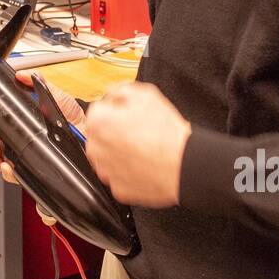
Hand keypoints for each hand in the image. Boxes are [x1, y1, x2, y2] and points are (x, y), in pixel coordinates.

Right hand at [0, 71, 87, 186]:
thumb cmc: (73, 118)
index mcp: (18, 125)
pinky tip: (8, 164)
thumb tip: (21, 74)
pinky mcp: (33, 170)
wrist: (90, 134)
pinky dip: (8, 172)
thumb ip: (37, 83)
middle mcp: (18, 142)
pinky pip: (15, 176)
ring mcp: (24, 157)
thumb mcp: (54, 96)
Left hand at [83, 81, 190, 207]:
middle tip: (136, 130)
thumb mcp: (145, 94)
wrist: (182, 164)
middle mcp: (96, 148)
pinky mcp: (117, 188)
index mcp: (98, 122)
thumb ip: (120, 90)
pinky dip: (128, 170)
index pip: (97, 110)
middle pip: (99, 135)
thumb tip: (112, 94)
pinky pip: (118, 175)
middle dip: (113, 131)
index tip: (126, 114)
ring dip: (118, 151)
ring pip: (107, 157)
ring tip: (141, 147)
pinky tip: (143, 163)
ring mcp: (106, 171)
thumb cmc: (166, 133)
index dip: (115, 110)